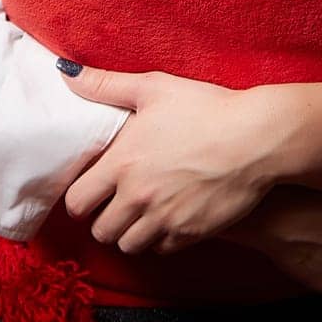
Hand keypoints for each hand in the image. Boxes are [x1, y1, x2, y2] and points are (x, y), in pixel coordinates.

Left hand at [59, 65, 275, 255]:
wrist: (256, 138)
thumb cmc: (205, 108)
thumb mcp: (152, 88)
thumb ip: (105, 85)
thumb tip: (65, 72)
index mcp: (121, 164)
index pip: (76, 202)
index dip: (79, 198)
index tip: (90, 190)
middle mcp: (138, 197)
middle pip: (100, 231)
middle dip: (103, 219)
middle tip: (114, 204)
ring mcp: (165, 219)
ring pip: (128, 246)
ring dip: (129, 233)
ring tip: (139, 214)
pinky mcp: (191, 233)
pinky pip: (162, 250)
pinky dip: (160, 239)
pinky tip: (167, 217)